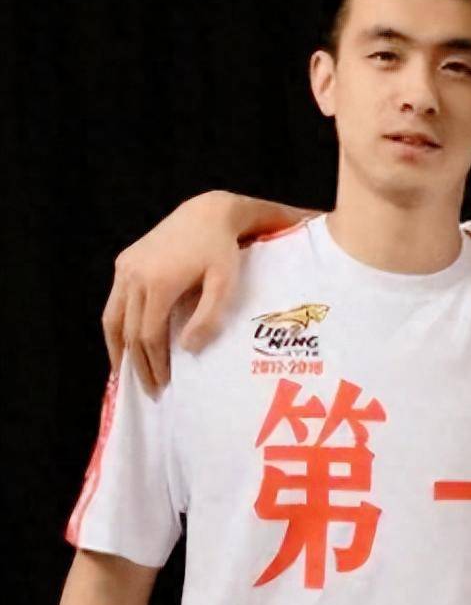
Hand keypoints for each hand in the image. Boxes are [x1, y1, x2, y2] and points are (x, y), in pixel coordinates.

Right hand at [102, 191, 241, 391]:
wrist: (208, 213)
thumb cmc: (223, 251)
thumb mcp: (225, 284)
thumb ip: (208, 317)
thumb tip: (187, 350)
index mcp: (158, 284)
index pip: (148, 336)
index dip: (154, 364)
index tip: (163, 386)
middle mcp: (134, 276)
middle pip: (127, 332)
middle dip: (136, 364)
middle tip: (148, 390)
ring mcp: (126, 268)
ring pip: (112, 318)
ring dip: (118, 349)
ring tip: (126, 375)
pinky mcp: (125, 262)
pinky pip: (115, 302)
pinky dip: (116, 326)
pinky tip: (123, 342)